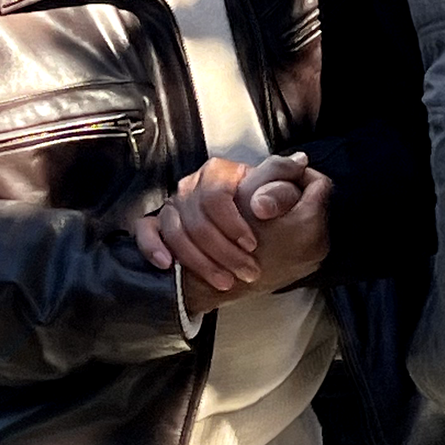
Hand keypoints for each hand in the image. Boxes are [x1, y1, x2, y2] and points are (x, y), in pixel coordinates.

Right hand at [135, 154, 323, 299]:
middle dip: (223, 252)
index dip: (233, 223)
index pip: (216, 196)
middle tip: (248, 272)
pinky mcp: (157, 226)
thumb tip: (300, 162)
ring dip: (200, 261)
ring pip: (175, 232)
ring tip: (226, 282)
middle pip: (197, 220)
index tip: (253, 245)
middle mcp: (192, 188)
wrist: (243, 240)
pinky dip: (153, 247)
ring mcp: (172, 207)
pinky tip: (168, 265)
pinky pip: (145, 231)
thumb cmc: (259, 212)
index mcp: (219, 174)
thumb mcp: (276, 192)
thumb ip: (285, 179)